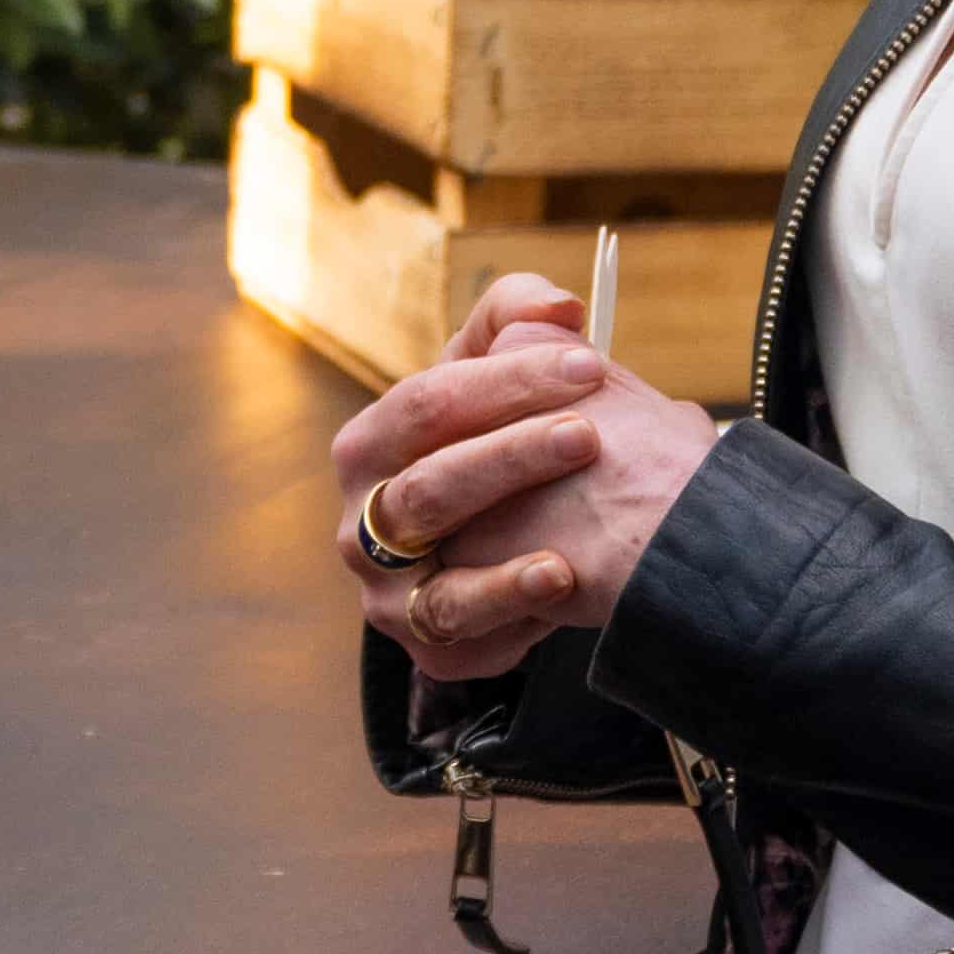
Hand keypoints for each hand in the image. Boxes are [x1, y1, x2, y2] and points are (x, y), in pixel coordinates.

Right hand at [328, 272, 714, 688]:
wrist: (480, 543)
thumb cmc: (484, 439)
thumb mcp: (491, 372)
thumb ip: (514, 318)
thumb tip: (558, 306)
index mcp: (371, 444)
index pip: (428, 404)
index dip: (508, 382)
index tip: (590, 365)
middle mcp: (363, 522)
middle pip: (430, 488)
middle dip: (512, 458)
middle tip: (587, 436)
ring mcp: (387, 592)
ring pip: (439, 578)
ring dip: (507, 560)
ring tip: (571, 547)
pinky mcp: (427, 647)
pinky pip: (464, 638)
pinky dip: (509, 616)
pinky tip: (560, 589)